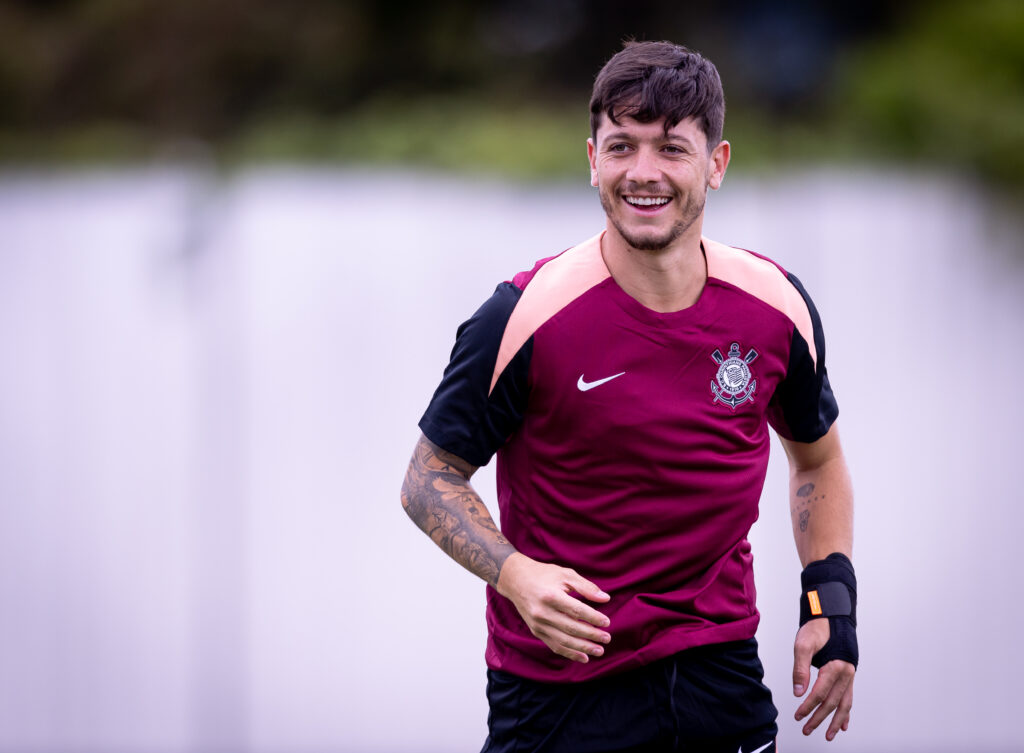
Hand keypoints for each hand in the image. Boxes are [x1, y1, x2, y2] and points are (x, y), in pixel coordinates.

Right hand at [496, 553, 611, 662]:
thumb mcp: (565, 574)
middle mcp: (542, 612)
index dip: (593, 617)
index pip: (576, 610)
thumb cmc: (544, 575)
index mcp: (551, 596)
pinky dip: (570, 653)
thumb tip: (605, 598)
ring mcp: (538, 624)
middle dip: (591, 635)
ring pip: (563, 641)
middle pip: (571, 628)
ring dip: (583, 648)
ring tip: (599, 651)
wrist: (516, 580)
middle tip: (607, 638)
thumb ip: (586, 587)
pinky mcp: (536, 631)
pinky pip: (554, 646)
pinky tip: (584, 657)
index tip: (607, 622)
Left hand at [792, 619, 854, 739]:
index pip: (820, 693)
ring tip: (828, 735)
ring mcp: (849, 675)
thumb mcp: (803, 645)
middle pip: (832, 702)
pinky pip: (849, 697)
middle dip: (819, 718)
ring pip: (845, 703)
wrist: (832, 616)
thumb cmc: (817, 628)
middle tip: (807, 730)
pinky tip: (843, 724)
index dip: (808, 706)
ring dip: (836, 721)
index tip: (798, 716)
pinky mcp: (849, 674)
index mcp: (835, 666)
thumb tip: (798, 692)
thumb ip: (800, 669)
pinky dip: (846, 712)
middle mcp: (846, 673)